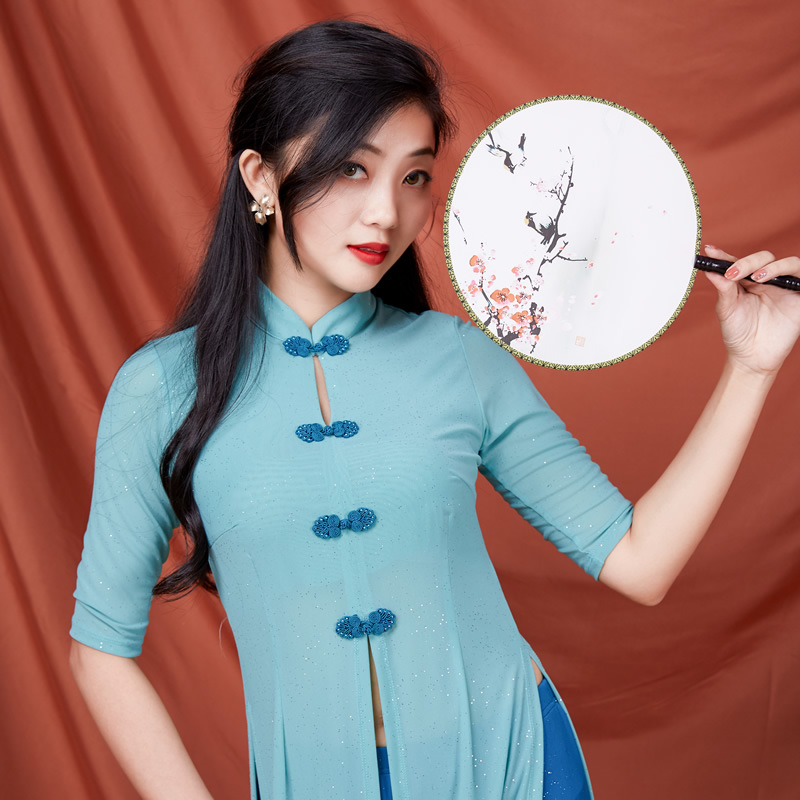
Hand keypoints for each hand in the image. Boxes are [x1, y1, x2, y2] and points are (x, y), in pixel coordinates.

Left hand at [702, 245, 799, 375]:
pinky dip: (797, 275)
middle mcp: (767, 280)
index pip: (739, 262)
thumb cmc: (738, 333)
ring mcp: (785, 288)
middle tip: (733, 273)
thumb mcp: (727, 310)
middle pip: (765, 258)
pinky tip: (782, 281)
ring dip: (775, 267)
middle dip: (749, 262)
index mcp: (747, 281)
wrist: (752, 357)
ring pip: (790, 263)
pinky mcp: (799, 298)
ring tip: (758, 278)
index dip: (725, 255)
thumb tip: (711, 270)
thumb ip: (723, 289)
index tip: (710, 252)